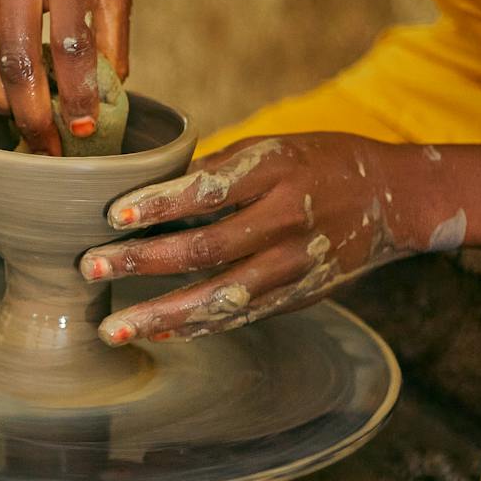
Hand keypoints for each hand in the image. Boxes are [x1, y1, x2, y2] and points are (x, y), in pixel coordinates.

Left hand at [79, 133, 455, 342]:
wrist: (390, 200)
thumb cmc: (316, 162)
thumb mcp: (273, 146)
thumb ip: (218, 168)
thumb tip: (150, 189)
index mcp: (275, 172)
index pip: (208, 190)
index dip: (158, 204)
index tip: (112, 216)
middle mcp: (284, 222)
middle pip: (205, 249)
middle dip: (142, 262)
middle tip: (90, 268)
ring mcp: (293, 266)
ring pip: (220, 298)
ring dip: (161, 315)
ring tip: (113, 329)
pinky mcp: (296, 296)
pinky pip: (239, 317)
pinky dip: (195, 328)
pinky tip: (156, 333)